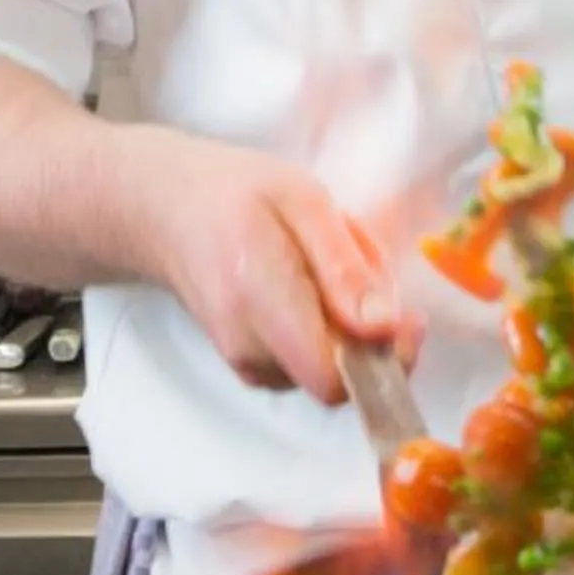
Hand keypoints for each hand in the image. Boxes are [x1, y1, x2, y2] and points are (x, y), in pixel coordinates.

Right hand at [134, 131, 411, 401]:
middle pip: (344, 374)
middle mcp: (248, 346)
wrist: (166, 211)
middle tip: (357, 259)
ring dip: (351, 324)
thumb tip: (383, 329)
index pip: (334, 378)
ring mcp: (245, 363)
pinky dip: (329, 329)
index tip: (407, 316)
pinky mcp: (251, 367)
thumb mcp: (304, 200)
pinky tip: (311, 281)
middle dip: (372, 328)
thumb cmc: (234, 195)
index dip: (384, 359)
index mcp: (261, 299)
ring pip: (333, 367)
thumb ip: (345, 267)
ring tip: (327, 260)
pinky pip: (313, 361)